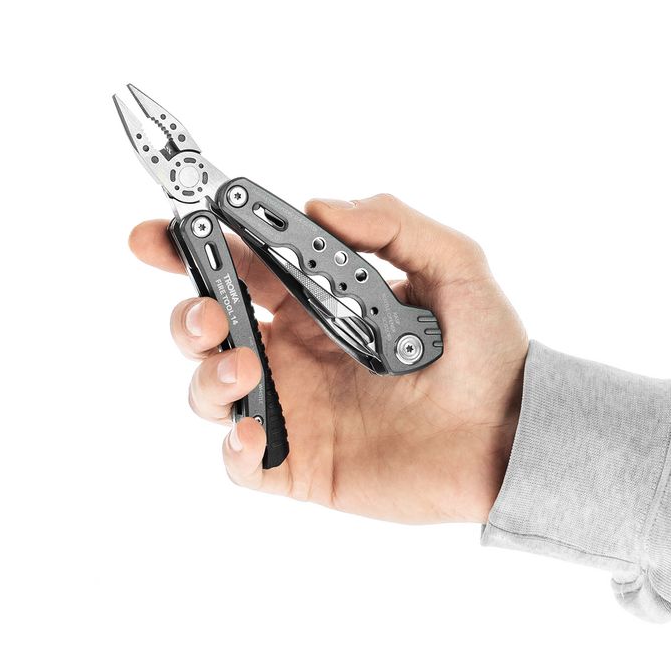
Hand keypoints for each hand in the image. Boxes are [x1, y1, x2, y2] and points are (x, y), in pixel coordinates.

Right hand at [129, 194, 528, 523]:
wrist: (513, 438)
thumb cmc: (490, 355)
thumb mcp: (457, 271)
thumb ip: (395, 225)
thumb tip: (320, 206)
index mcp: (320, 304)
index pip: (241, 267)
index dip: (191, 246)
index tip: (158, 233)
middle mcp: (297, 353)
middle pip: (208, 326)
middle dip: (186, 313)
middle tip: (207, 311)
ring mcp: (296, 409)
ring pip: (210, 389)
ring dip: (206, 374)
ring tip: (243, 365)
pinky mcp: (302, 465)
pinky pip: (241, 463)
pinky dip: (233, 449)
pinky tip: (257, 434)